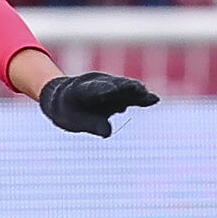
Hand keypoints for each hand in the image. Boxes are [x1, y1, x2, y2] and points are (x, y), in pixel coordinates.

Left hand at [37, 72, 158, 136]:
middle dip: (126, 88)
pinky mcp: (119, 92)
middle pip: (114, 85)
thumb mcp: (74, 120)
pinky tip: (153, 99)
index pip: (93, 89)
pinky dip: (140, 97)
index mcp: (80, 90)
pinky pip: (130, 94)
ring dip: (137, 92)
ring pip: (124, 88)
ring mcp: (109, 86)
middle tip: (140, 90)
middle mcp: (97, 84)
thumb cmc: (67, 111)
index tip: (114, 90)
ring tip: (151, 98)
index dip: (104, 90)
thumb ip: (91, 124)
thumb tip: (108, 133)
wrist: (63, 98)